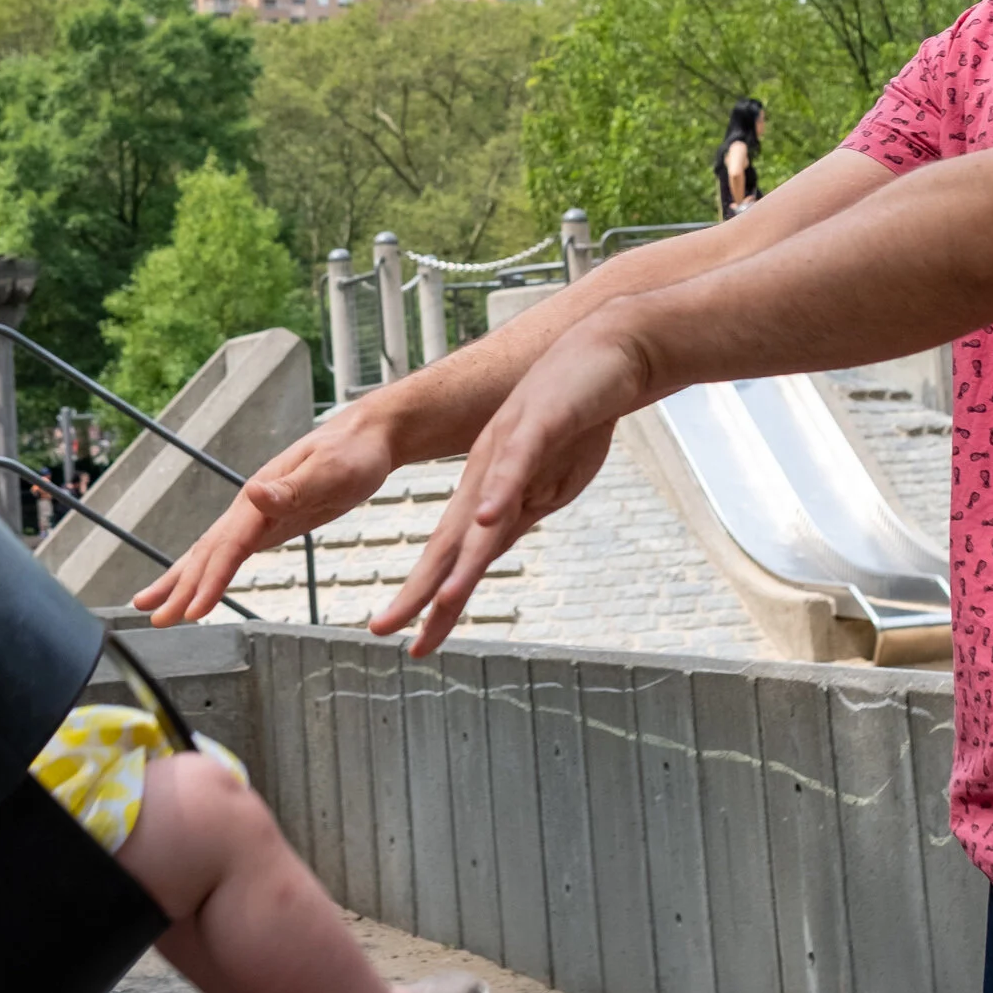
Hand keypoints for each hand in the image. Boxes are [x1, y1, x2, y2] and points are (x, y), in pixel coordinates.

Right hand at [134, 403, 400, 623]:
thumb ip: (290, 488)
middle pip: (208, 552)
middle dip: (180, 587)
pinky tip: (201, 583)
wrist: (368, 435)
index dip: (210, 581)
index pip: (228, 546)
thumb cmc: (353, 451)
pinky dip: (212, 571)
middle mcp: (251, 507)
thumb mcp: (329, 470)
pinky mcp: (272, 523)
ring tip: (155, 606)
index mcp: (260, 497)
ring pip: (213, 552)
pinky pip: (232, 552)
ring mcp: (259, 516)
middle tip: (154, 618)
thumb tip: (252, 494)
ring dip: (183, 580)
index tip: (191, 613)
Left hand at [370, 322, 647, 655]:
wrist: (608, 352)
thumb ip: (522, 509)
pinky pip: (515, 462)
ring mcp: (509, 448)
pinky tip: (487, 519)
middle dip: (420, 592)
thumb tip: (496, 542)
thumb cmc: (578, 415)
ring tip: (438, 599)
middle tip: (384, 630)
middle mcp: (489, 474)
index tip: (412, 641)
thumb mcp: (551, 479)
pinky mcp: (539, 422)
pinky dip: (500, 493)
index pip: (455, 557)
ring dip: (459, 559)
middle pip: (451, 544)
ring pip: (478, 512)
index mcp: (491, 490)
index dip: (431, 600)